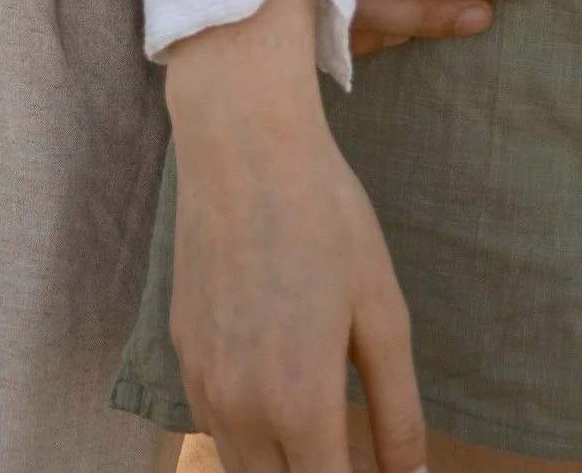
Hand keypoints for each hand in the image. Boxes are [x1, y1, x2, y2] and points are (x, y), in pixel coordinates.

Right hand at [166, 0, 425, 472]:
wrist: (242, 142)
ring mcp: (202, 382)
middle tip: (364, 457)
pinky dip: (251, 437)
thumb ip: (399, 411)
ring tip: (331, 435)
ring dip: (285, 469)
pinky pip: (215, 427)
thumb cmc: (324, 217)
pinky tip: (284, 394)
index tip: (382, 472)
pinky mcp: (182, 352)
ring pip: (241, 470)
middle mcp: (240, 407)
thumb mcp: (382, 313)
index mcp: (297, 403)